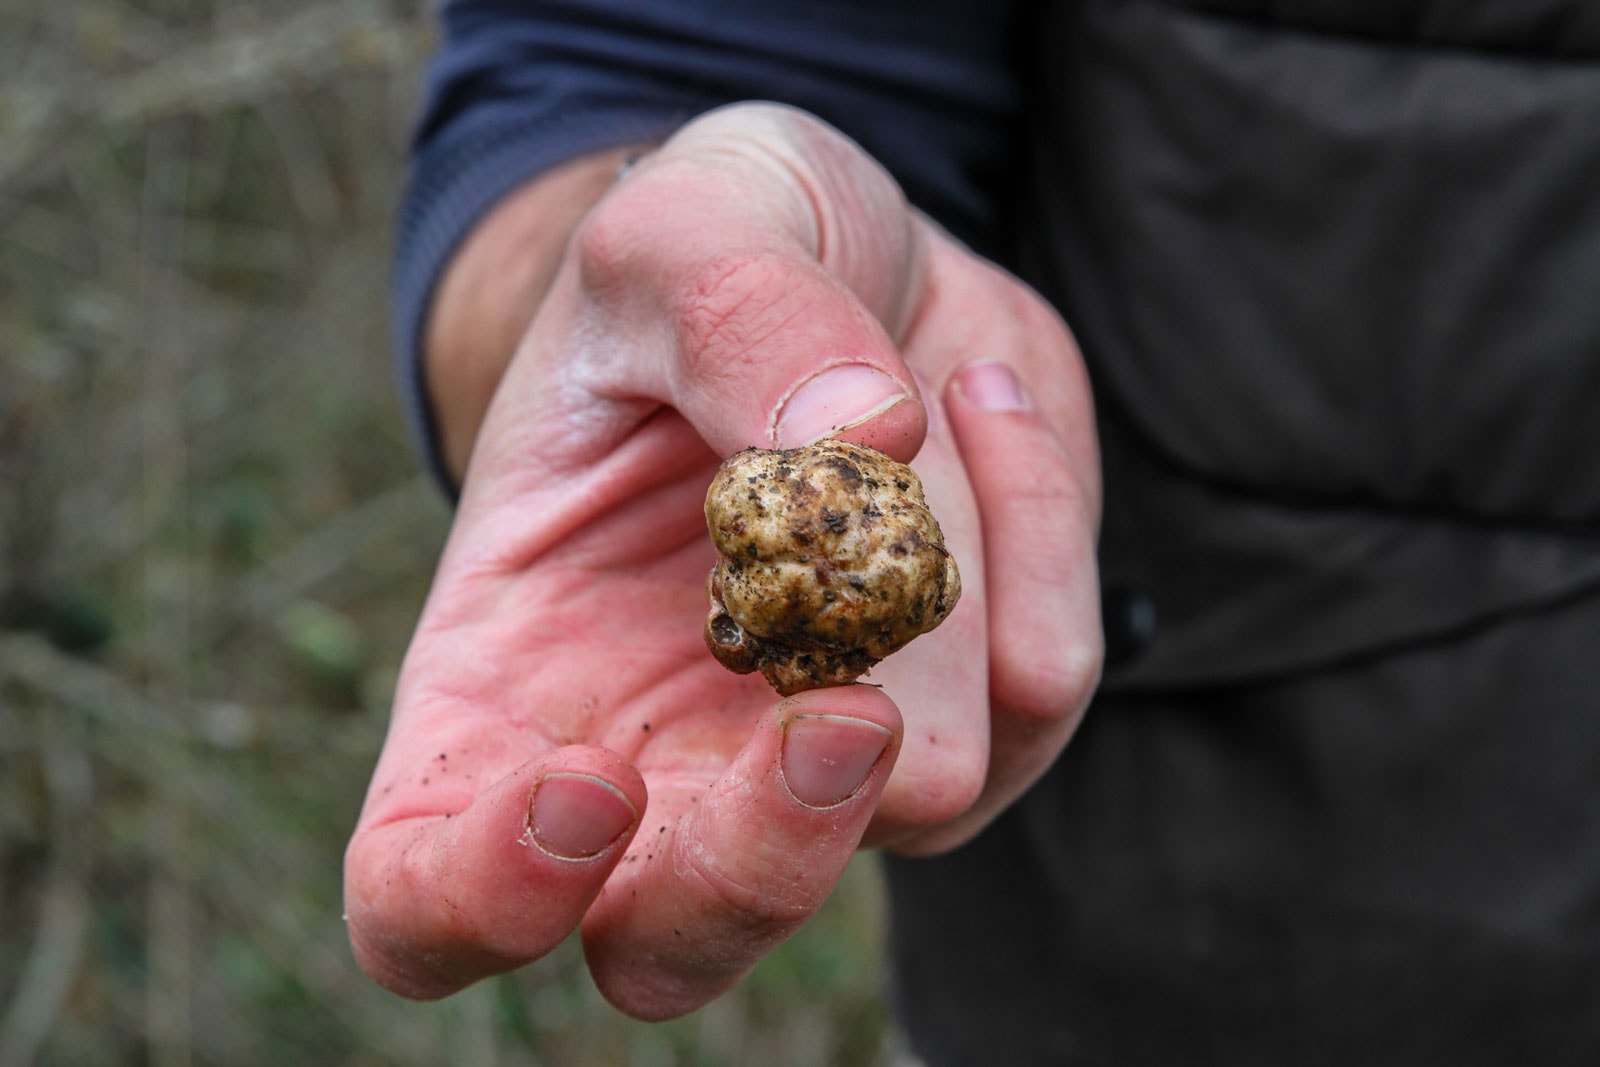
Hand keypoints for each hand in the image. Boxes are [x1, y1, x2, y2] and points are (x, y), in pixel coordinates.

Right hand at [344, 103, 1100, 1017]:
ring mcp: (819, 744)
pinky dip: (1039, 539)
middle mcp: (656, 752)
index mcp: (506, 672)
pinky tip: (984, 399)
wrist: (838, 254)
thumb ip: (734, 318)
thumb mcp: (681, 229)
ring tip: (938, 389)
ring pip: (903, 820)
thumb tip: (860, 441)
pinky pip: (1035, 690)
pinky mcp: (967, 700)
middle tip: (843, 715)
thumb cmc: (699, 258)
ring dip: (950, 622)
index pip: (423, 890)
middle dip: (767, 861)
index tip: (589, 782)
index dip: (484, 900)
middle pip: (674, 944)